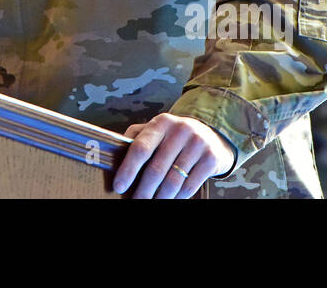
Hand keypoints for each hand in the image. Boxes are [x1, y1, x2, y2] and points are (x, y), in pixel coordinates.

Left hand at [111, 113, 235, 198]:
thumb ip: (137, 137)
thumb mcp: (157, 130)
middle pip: (156, 169)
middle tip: (136, 201)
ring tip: (153, 203)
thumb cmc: (174, 136)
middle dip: (143, 191)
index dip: (128, 169)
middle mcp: (180, 130)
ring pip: (173, 181)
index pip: (140, 148)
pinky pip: (189, 186)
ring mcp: (197, 143)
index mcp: (161, 122)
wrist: (211, 135)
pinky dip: (178, 197)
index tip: (119, 186)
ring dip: (160, 197)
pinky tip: (171, 200)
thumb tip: (114, 153)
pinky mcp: (210, 158)